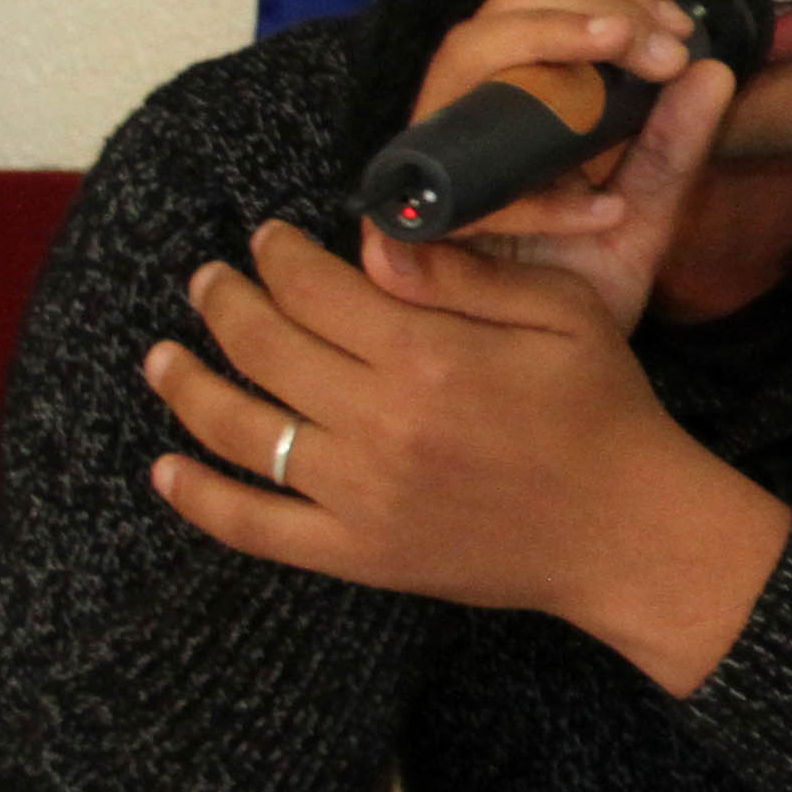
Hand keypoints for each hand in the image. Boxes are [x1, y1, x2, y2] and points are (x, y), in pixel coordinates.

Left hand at [141, 220, 791, 695]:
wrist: (628, 532)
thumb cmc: (605, 410)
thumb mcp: (564, 314)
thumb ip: (464, 276)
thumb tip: (373, 241)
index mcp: (430, 356)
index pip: (315, 289)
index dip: (278, 256)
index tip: (266, 238)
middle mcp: (380, 424)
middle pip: (265, 349)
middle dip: (224, 303)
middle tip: (206, 280)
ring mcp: (360, 494)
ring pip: (243, 431)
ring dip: (189, 386)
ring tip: (163, 357)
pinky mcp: (357, 553)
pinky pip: (254, 526)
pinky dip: (200, 498)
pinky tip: (167, 469)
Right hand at [397, 0, 739, 332]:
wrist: (550, 388)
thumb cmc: (580, 293)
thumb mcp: (646, 211)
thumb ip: (676, 147)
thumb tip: (716, 68)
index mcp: (510, 110)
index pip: (531, 2)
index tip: (677, 26)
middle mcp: (462, 128)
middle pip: (490, 18)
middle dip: (581, 12)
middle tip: (662, 45)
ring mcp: (431, 175)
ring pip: (459, 66)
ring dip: (552, 52)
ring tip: (637, 71)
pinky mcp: (411, 237)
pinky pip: (460, 196)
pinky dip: (536, 202)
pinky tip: (603, 210)